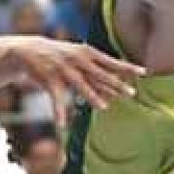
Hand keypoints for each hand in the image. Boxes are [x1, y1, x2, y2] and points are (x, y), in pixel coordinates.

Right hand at [11, 37, 144, 126]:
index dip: (127, 67)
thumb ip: (97, 73)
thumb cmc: (61, 55)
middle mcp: (78, 60)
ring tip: (104, 107)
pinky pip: (55, 99)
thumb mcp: (80, 58)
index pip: (111, 61)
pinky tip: (61, 124)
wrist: (29, 49)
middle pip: (101, 74)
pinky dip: (58, 112)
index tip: (144, 72)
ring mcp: (64, 70)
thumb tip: (116, 89)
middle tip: (132, 93)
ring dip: (92, 96)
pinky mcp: (49, 80)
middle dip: (116, 84)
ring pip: (81, 85)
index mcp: (87, 53)